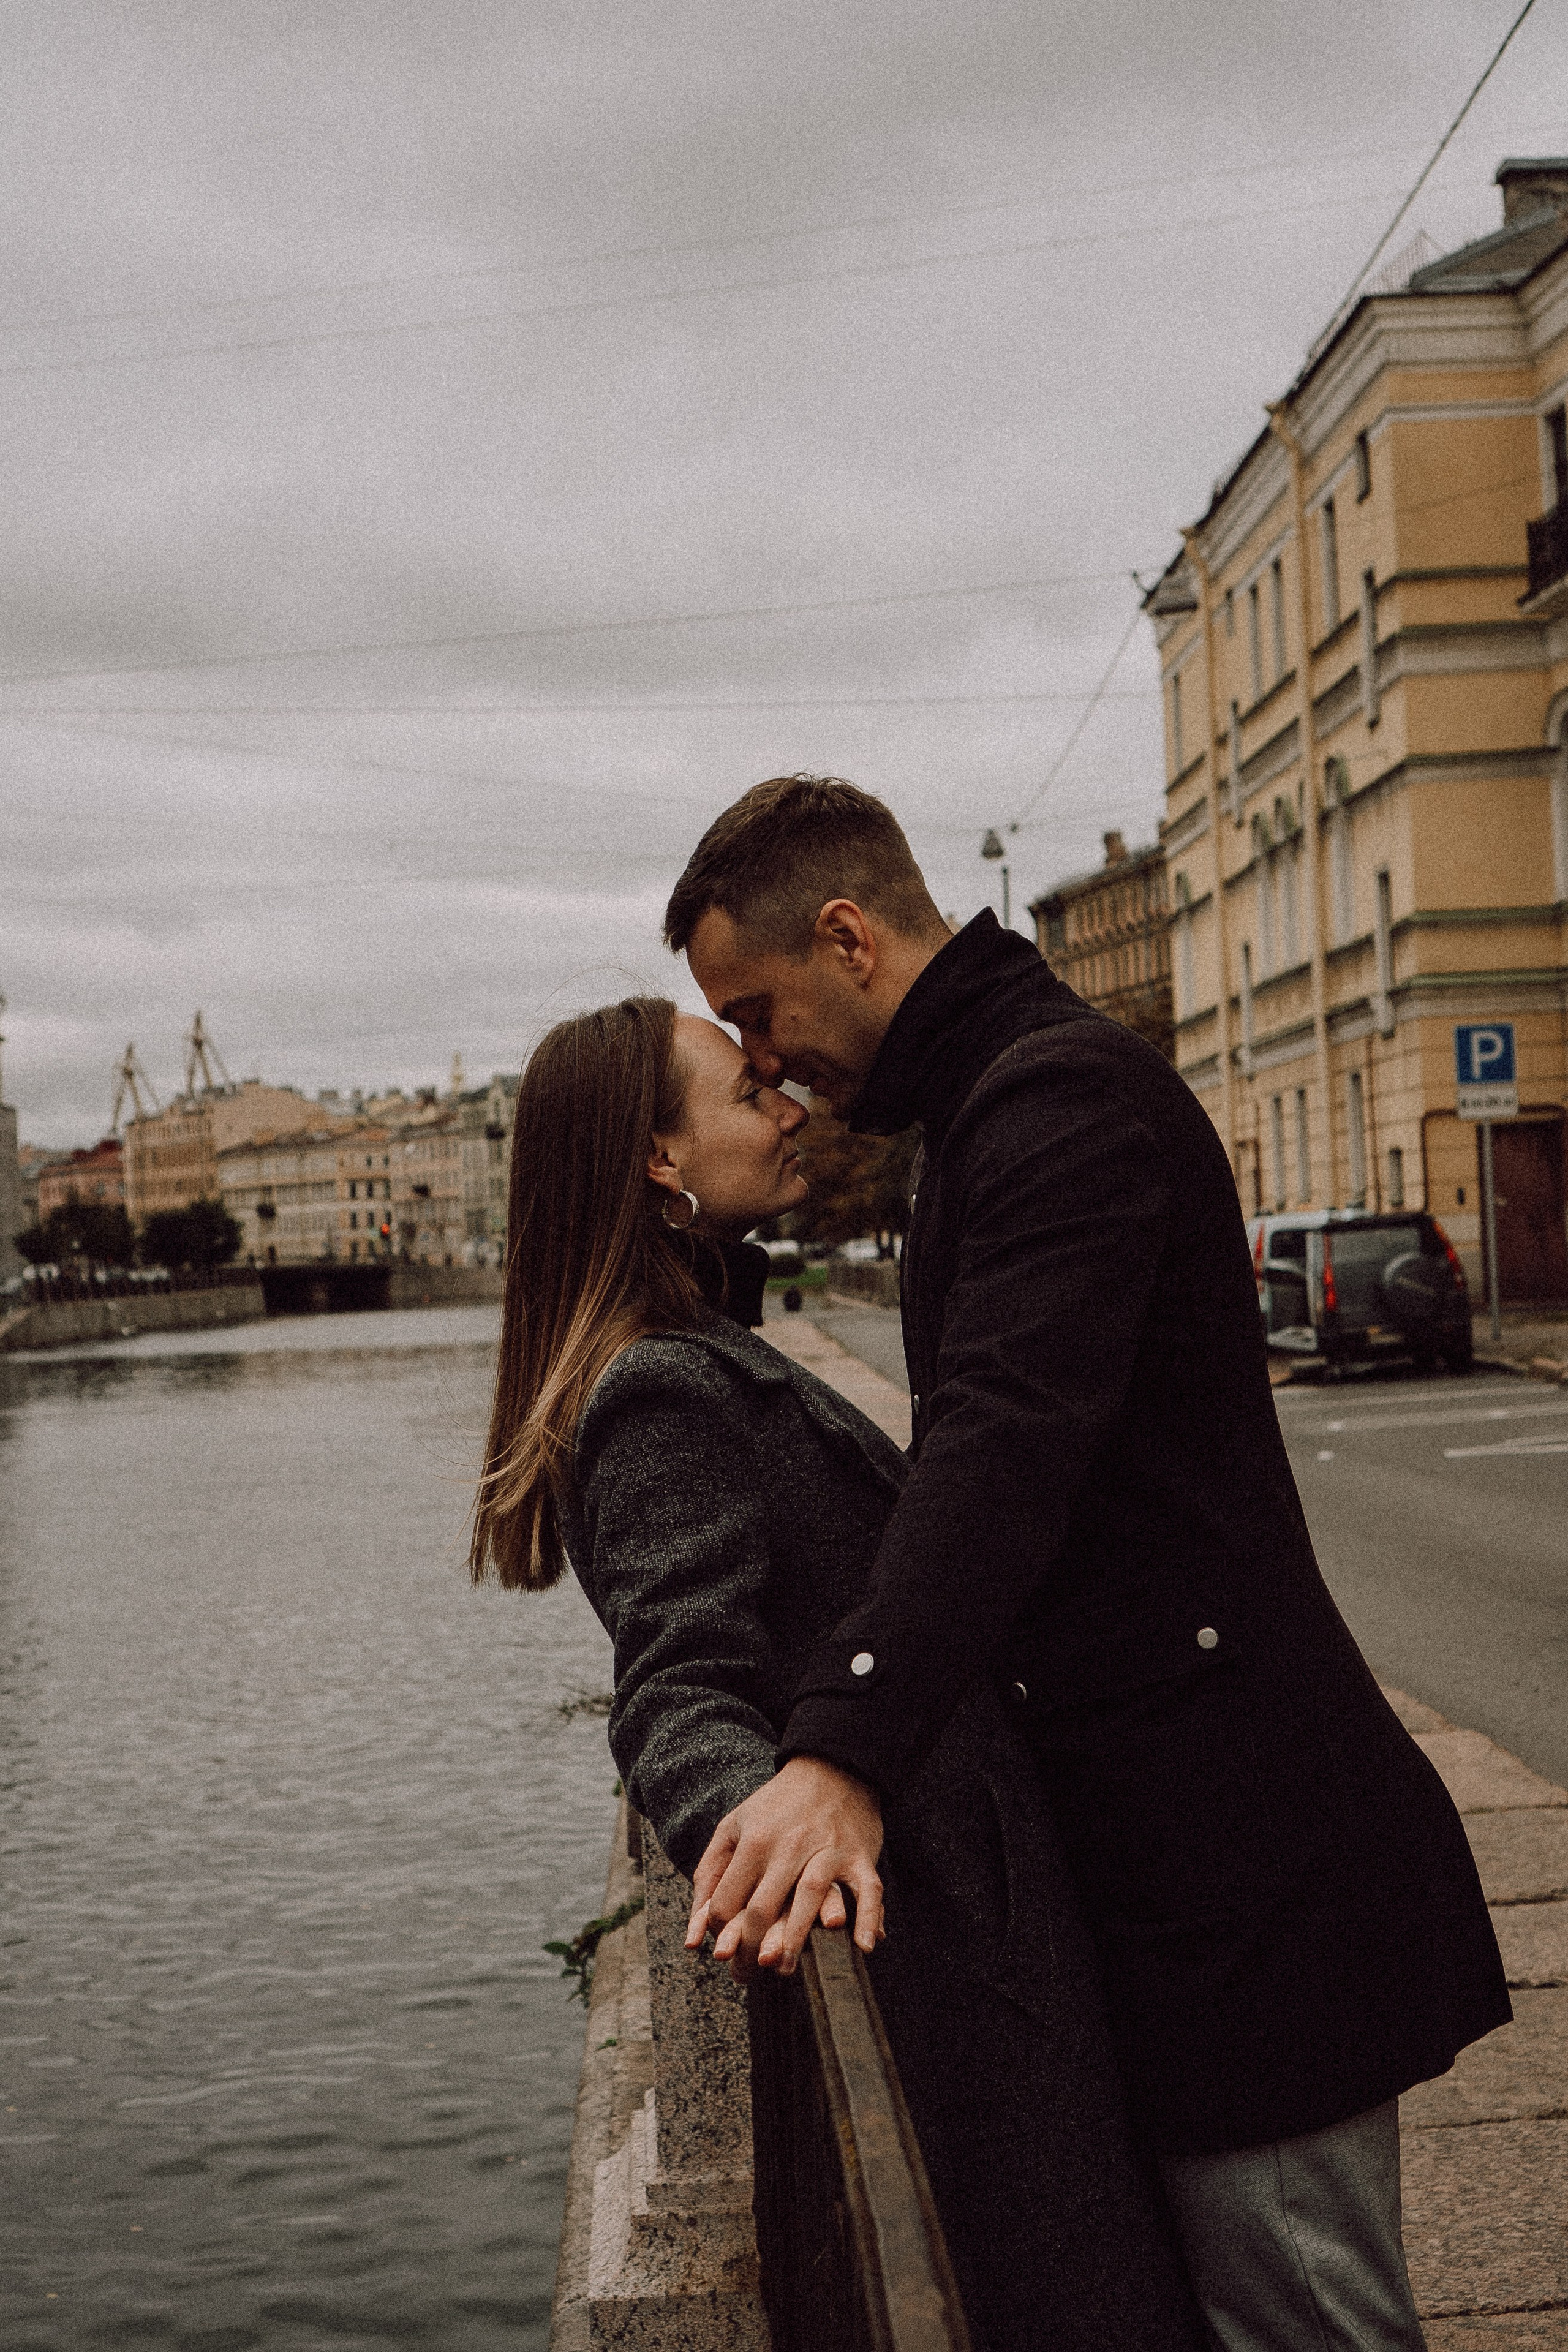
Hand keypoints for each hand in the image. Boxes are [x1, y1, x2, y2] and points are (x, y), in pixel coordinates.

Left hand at [684, 1756, 883, 1982]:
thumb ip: (709, 1876)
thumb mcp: (733, 1828)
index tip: (723, 1951)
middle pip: (763, 1907)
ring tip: (782, 1969)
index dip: (720, 1932)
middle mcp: (788, 1846)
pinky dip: (867, 1917)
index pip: (727, 1901)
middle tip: (747, 1974)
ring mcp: (827, 1850)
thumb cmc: (776, 1806)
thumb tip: (692, 1937)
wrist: (831, 1768)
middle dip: (749, 1949)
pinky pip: (868, 1890)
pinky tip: (863, 1946)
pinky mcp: (859, 1855)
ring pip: (809, 1899)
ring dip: (795, 1939)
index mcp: (753, 1841)